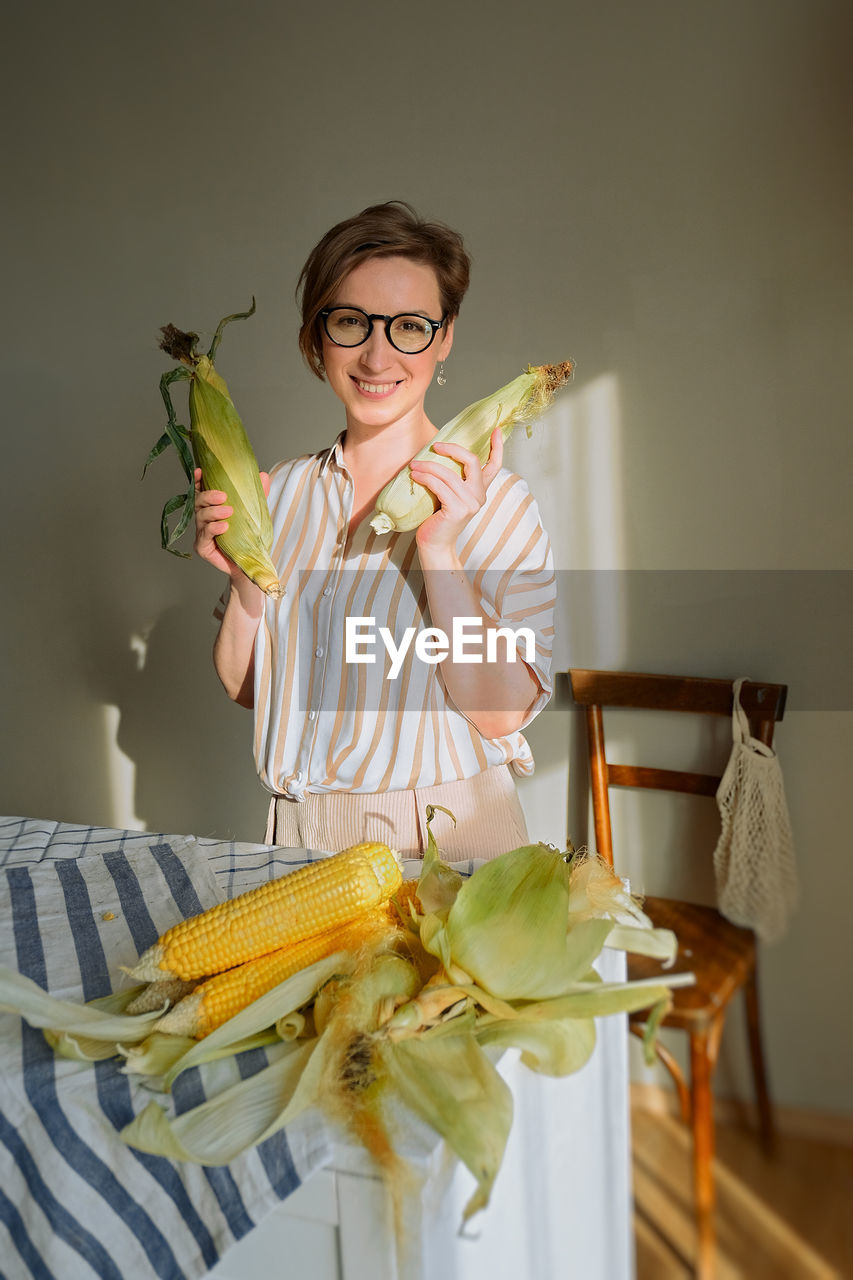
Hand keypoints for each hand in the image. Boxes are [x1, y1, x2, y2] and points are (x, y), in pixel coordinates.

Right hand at [193, 467, 270, 579]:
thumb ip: (257, 495)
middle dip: (208, 496)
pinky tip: (223, 527)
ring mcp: (201, 533)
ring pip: (201, 517)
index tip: (201, 471)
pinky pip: (204, 535)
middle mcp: (204, 519)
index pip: (202, 491)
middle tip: (223, 496)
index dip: (199, 481)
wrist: (250, 563)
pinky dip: (213, 529)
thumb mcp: (255, 513)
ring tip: (228, 512)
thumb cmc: (248, 538)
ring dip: (214, 512)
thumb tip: (262, 475)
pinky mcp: (202, 548)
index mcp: (213, 508)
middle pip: (198, 502)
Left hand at [410, 427, 502, 557]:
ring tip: (414, 465)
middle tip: (434, 446)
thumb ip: (452, 478)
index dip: (497, 447)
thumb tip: (438, 453)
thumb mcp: (449, 494)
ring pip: (449, 473)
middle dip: (453, 449)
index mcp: (480, 490)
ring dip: (428, 466)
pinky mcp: (457, 510)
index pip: (494, 466)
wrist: (435, 544)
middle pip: (471, 461)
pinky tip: (414, 476)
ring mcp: (470, 503)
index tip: (496, 430)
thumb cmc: (438, 518)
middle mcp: (479, 495)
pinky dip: (425, 478)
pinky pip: (439, 485)